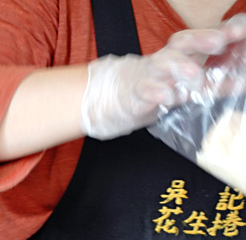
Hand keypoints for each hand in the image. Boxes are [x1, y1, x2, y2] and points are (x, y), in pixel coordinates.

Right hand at [82, 16, 245, 139]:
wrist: (117, 98)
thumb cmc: (158, 87)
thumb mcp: (190, 84)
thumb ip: (216, 81)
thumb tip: (244, 81)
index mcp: (181, 53)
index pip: (202, 36)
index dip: (221, 30)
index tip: (241, 29)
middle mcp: (166, 59)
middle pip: (182, 41)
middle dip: (202, 39)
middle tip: (220, 41)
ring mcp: (150, 75)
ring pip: (163, 62)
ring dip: (181, 67)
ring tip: (196, 76)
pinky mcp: (136, 94)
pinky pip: (145, 90)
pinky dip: (157, 92)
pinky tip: (168, 97)